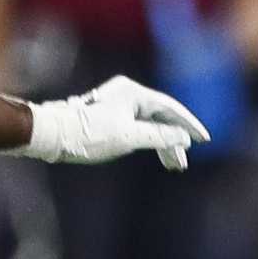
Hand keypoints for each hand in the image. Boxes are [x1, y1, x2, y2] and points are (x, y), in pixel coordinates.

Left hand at [20, 76, 210, 170]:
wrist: (53, 135)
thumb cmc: (89, 134)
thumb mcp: (129, 137)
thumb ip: (159, 136)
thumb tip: (182, 137)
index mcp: (133, 92)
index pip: (170, 108)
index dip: (189, 125)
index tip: (204, 139)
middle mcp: (127, 95)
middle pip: (161, 118)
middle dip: (174, 140)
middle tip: (183, 163)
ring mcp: (118, 105)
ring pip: (149, 125)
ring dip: (162, 144)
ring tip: (173, 165)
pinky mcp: (111, 117)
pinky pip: (138, 128)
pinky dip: (149, 142)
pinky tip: (156, 154)